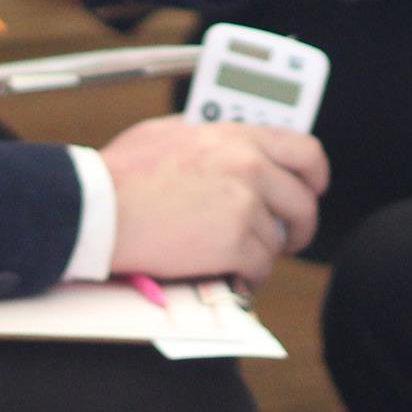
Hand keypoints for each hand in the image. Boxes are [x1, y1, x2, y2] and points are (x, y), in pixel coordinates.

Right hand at [102, 115, 329, 284]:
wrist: (97, 209)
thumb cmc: (119, 174)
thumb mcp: (163, 133)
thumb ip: (199, 134)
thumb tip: (212, 140)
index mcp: (236, 137)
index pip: (304, 151)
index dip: (314, 177)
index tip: (311, 190)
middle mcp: (249, 166)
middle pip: (304, 202)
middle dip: (298, 226)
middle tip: (286, 237)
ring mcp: (244, 205)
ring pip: (276, 240)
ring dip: (259, 253)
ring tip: (234, 258)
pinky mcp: (234, 243)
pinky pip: (259, 268)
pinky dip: (246, 277)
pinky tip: (226, 274)